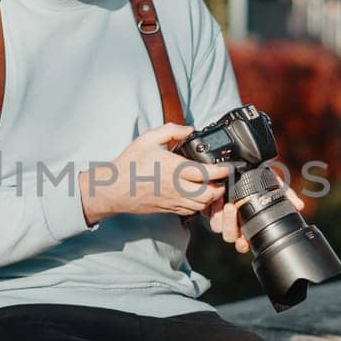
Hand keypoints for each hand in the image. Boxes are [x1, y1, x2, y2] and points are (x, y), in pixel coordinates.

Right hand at [79, 122, 232, 224]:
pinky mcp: (168, 209)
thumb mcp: (148, 139)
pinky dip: (198, 205)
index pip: (206, 173)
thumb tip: (189, 129)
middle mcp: (176, 187)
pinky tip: (196, 195)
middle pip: (209, 194)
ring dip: (210, 197)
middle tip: (220, 178)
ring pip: (201, 205)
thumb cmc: (129, 164)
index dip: (221, 171)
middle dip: (220, 187)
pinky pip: (190, 211)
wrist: (113, 189)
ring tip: (211, 187)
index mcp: (173, 168)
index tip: (227, 166)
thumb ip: (171, 131)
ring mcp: (173, 200)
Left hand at [207, 176, 304, 252]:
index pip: (245, 241)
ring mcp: (220, 213)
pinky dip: (211, 208)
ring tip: (226, 203)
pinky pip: (207, 213)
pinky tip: (216, 198)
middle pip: (230, 236)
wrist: (236, 160)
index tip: (244, 240)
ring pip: (217, 227)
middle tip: (233, 208)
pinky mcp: (208, 205)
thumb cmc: (255, 174)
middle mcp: (234, 220)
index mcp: (248, 220)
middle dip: (231, 226)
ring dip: (222, 217)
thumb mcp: (272, 181)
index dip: (244, 244)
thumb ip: (285, 193)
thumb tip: (299, 206)